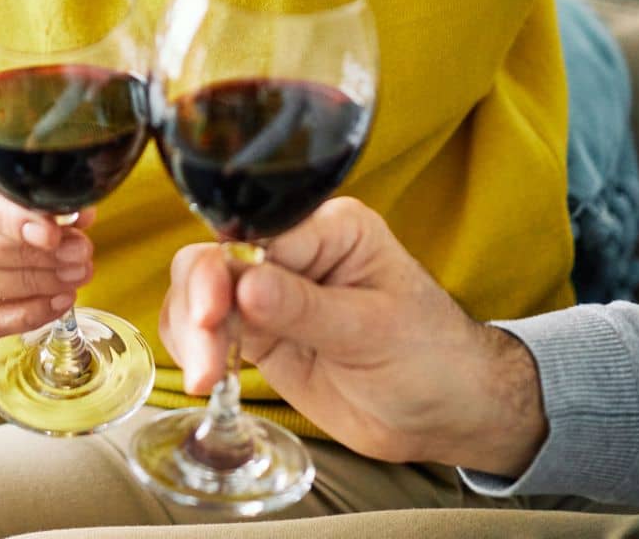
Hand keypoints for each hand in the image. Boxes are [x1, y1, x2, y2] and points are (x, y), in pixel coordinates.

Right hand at [160, 196, 546, 474]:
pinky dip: (192, 347)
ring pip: (201, 292)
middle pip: (215, 257)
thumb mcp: (373, 331)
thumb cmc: (432, 358)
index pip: (256, 235)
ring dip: (190, 330)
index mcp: (328, 227)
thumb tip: (247, 286)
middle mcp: (293, 251)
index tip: (213, 313)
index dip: (223, 270)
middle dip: (198, 304)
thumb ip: (306, 309)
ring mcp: (272, 292)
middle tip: (205, 360)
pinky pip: (208, 329)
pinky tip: (203, 375)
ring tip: (205, 377)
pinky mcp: (260, 332)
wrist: (449, 412)